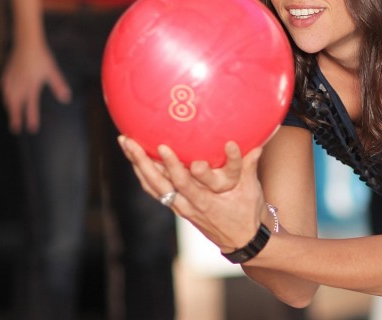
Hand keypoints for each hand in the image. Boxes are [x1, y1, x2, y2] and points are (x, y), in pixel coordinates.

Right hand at [0, 43, 70, 133]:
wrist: (27, 42)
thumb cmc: (42, 57)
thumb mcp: (53, 72)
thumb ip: (59, 86)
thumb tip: (66, 99)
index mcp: (31, 86)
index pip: (31, 106)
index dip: (32, 118)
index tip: (32, 129)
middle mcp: (19, 85)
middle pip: (16, 105)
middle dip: (15, 117)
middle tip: (15, 129)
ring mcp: (12, 79)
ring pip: (8, 98)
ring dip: (10, 108)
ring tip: (12, 115)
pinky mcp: (7, 73)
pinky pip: (5, 88)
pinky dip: (6, 95)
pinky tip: (7, 97)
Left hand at [119, 136, 266, 251]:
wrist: (241, 241)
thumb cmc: (248, 213)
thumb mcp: (252, 191)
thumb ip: (249, 167)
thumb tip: (256, 145)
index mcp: (205, 202)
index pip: (183, 183)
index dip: (171, 166)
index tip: (161, 146)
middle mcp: (187, 205)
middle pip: (157, 184)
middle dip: (141, 161)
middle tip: (129, 140)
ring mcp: (180, 207)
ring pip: (152, 186)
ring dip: (137, 165)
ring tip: (125, 142)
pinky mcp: (177, 206)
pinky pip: (155, 190)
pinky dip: (143, 175)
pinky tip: (135, 160)